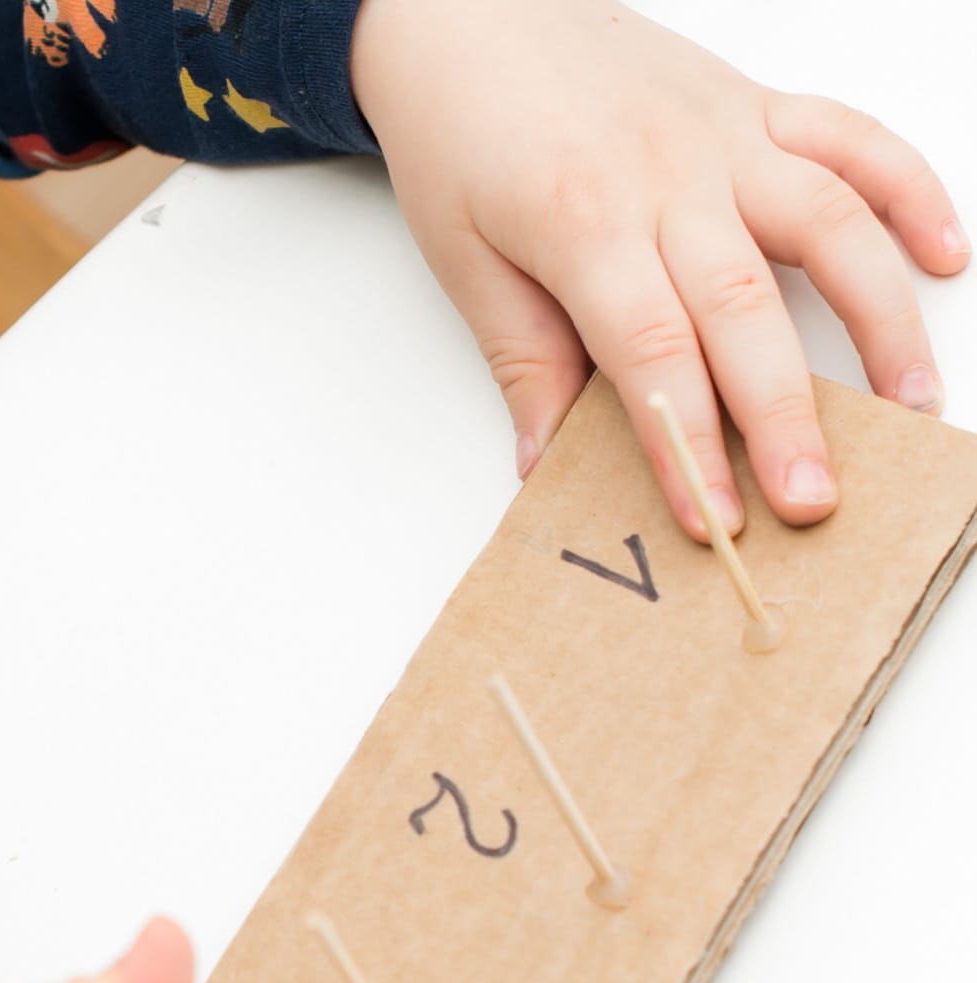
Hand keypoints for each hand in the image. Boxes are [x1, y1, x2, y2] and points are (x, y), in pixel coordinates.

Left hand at [350, 0, 968, 537]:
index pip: (652, 355)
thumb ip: (523, 362)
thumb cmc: (464, 136)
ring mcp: (723, 137)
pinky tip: (944, 255)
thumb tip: (544, 468)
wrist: (466, 13)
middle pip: (743, 310)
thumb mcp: (466, 261)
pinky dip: (909, 191)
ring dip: (880, 319)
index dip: (687, 447)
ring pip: (827, 224)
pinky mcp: (755, 106)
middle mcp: (668, 176)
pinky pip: (851, 140)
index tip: (712, 522)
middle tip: (813, 500)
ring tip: (911, 403)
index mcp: (584, 222)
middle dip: (783, 417)